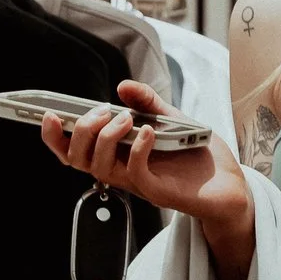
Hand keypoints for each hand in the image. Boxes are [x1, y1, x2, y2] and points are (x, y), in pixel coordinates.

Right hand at [41, 84, 255, 279]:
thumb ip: (148, 103)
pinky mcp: (159, 193)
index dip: (54, 136)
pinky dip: (136, 149)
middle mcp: (122, 171)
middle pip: (77, 160)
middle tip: (101, 112)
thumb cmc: (199, 155)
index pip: (74, 151)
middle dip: (80, 132)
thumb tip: (122, 86)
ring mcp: (139, 183)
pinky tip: (146, 131)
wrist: (232, 183)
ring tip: (123, 117)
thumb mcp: (172, 119)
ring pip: (99, 168)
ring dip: (105, 138)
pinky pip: (136, 174)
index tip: (48, 113)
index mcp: (118, 154)